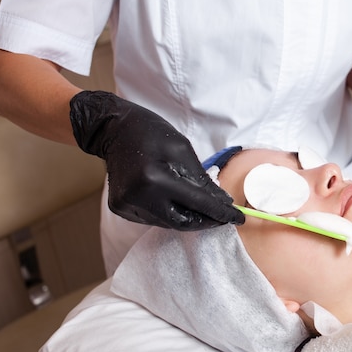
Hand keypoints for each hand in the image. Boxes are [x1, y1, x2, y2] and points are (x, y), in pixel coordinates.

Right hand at [69, 90, 244, 229]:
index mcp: (155, 179)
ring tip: (201, 206)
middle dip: (206, 221)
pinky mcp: (121, 209)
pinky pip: (153, 218)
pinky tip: (174, 201)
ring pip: (168, 223)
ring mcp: (127, 206)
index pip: (198, 203)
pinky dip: (169, 213)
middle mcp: (139, 197)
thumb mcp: (182, 149)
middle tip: (223, 216)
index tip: (238, 218)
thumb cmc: (150, 132)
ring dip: (188, 217)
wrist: (112, 129)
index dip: (220, 213)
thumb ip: (202, 179)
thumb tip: (222, 202)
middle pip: (182, 222)